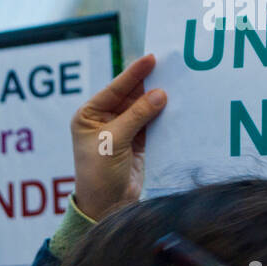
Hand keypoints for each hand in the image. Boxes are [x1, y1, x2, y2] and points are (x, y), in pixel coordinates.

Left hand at [70, 54, 166, 220]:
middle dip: (149, 84)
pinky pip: (153, 124)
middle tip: (169, 66)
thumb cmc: (99, 174)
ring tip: (178, 82)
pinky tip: (177, 105)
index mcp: (89, 115)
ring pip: (144, 109)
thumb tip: (160, 94)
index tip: (150, 58)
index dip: (133, 74)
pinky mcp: (138, 143)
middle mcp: (105, 120)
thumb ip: (137, 116)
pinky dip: (164, 116)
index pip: (114, 89)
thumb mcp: (113, 141)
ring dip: (158, 99)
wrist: (107, 207)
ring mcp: (123, 131)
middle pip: (130, 96)